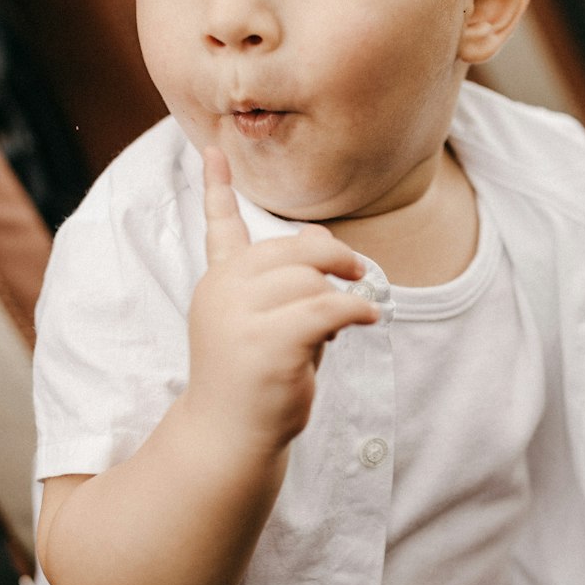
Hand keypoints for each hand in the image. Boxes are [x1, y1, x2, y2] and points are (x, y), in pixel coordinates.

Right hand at [184, 148, 378, 451]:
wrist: (228, 437)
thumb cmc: (254, 380)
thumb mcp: (269, 321)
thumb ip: (288, 280)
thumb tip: (322, 240)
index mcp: (219, 282)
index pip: (219, 226)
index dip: (217, 187)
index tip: (215, 147)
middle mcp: (223, 291)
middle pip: (292, 250)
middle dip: (332, 258)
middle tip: (358, 274)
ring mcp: (240, 316)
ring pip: (312, 279)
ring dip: (342, 296)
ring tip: (344, 321)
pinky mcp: (267, 343)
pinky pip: (329, 308)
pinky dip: (357, 310)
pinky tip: (369, 318)